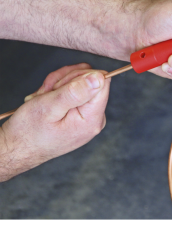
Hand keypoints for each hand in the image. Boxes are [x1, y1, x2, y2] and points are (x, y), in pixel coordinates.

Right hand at [0, 63, 109, 181]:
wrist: (17, 147)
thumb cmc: (28, 132)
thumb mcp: (49, 107)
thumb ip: (76, 92)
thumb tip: (99, 78)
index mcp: (92, 119)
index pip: (101, 81)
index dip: (78, 76)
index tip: (58, 88)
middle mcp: (95, 119)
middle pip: (91, 80)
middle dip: (65, 80)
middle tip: (47, 93)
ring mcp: (89, 117)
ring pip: (80, 82)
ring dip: (58, 85)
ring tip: (44, 98)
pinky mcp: (82, 114)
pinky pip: (75, 91)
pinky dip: (58, 90)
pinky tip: (47, 100)